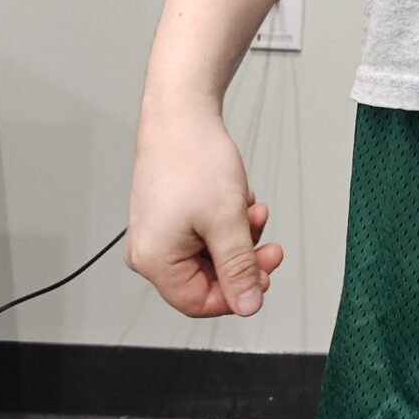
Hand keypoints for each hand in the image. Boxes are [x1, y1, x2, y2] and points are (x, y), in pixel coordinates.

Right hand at [126, 101, 286, 316]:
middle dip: (243, 259)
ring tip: (252, 210)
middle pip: (206, 279)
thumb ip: (239, 268)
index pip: (199, 302)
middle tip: (270, 246)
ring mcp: (158, 233)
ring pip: (210, 255)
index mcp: (154, 260)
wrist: (182, 113)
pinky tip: (237, 200)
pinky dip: (226, 222)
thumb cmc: (193, 157)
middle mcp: (149, 251)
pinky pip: (204, 235)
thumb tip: (249, 305)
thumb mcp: (226, 219)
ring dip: (239, 236)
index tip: (264, 276)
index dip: (237, 294)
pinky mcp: (168, 217)